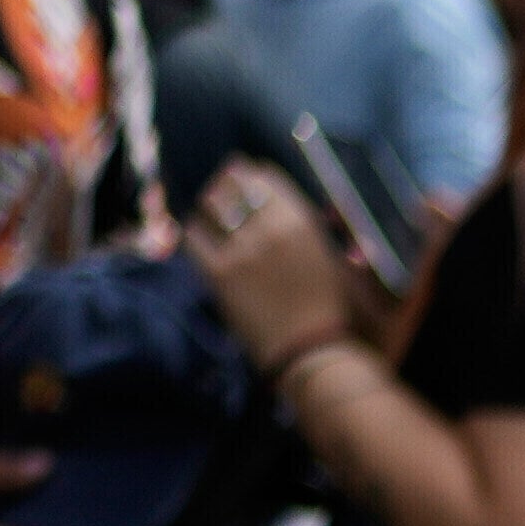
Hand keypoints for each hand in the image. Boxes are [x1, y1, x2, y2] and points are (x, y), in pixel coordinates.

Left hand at [191, 160, 355, 365]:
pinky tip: (201, 238)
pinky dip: (195, 231)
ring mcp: (243, 249)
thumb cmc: (328, 308)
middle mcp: (272, 229)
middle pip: (233, 182)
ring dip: (209, 205)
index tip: (244, 178)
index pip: (264, 176)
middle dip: (225, 184)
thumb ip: (309, 227)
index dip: (250, 174)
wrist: (313, 351)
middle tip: (221, 193)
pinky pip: (194, 235)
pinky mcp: (220, 272)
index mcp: (302, 222)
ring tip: (210, 214)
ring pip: (211, 203)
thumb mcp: (330, 258)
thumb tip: (287, 205)